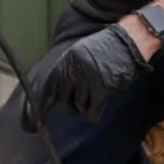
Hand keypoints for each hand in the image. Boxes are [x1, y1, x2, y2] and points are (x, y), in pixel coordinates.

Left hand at [21, 24, 151, 132]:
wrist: (129, 42)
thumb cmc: (107, 50)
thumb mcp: (82, 55)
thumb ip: (69, 72)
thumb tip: (54, 95)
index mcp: (67, 59)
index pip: (49, 85)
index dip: (40, 104)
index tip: (33, 121)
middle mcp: (74, 68)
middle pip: (62, 98)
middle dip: (71, 103)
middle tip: (84, 97)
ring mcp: (87, 78)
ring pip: (77, 106)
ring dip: (86, 105)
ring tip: (97, 93)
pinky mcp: (101, 88)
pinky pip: (91, 111)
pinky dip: (94, 112)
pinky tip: (100, 105)